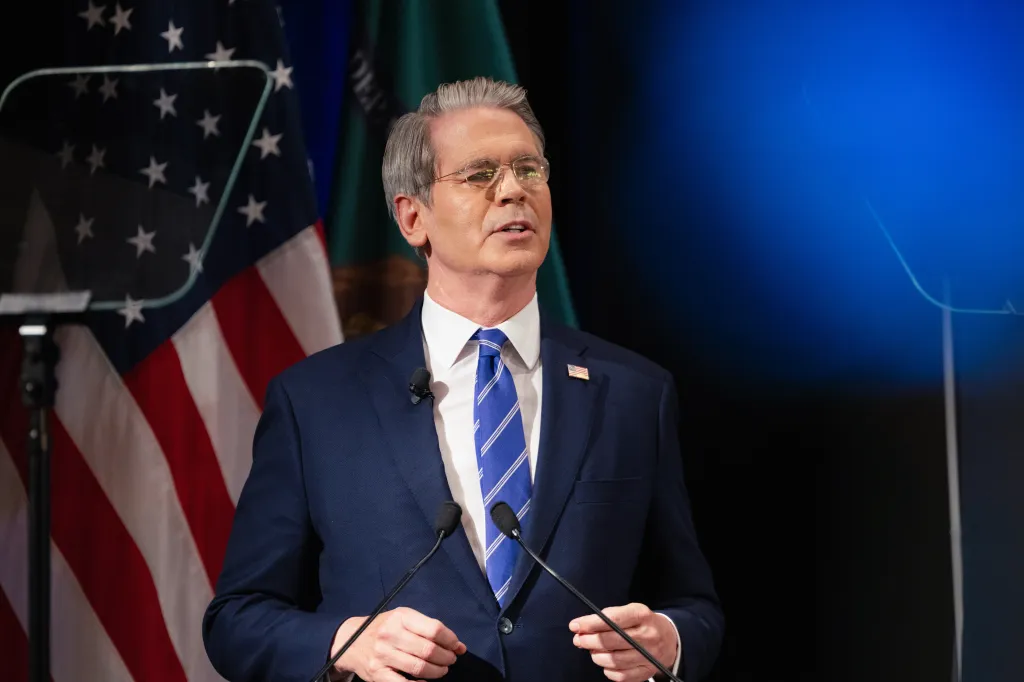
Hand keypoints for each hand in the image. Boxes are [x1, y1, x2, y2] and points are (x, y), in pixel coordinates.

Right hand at [331, 607, 466, 680]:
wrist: (349, 640)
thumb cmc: (383, 628)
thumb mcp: (402, 618)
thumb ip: (428, 628)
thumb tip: (459, 646)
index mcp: (400, 617)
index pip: (434, 629)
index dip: (451, 640)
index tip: (457, 647)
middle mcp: (390, 634)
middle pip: (428, 650)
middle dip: (446, 658)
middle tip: (450, 660)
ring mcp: (382, 654)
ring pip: (419, 667)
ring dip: (437, 671)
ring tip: (442, 670)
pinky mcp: (377, 673)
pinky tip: (426, 681)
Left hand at [570, 603, 677, 681]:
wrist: (669, 639)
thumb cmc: (642, 623)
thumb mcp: (629, 612)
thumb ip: (607, 618)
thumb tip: (580, 628)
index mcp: (641, 615)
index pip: (612, 619)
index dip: (590, 623)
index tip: (575, 625)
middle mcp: (647, 635)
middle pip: (612, 641)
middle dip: (589, 641)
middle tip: (579, 640)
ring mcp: (649, 655)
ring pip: (615, 660)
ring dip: (597, 656)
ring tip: (592, 651)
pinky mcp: (648, 671)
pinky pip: (622, 676)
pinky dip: (608, 671)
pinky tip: (605, 663)